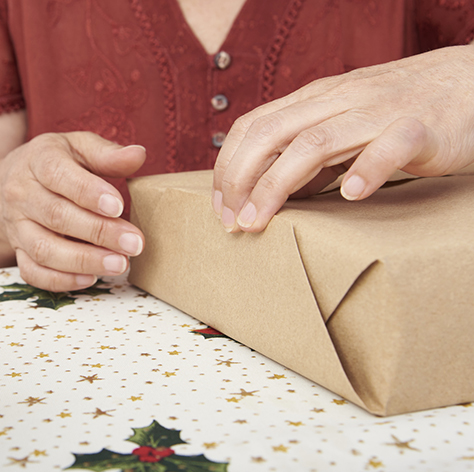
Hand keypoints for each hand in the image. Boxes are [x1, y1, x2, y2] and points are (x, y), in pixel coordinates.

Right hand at [0, 132, 145, 291]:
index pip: (57, 175)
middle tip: (133, 243)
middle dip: (98, 232)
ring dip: (83, 261)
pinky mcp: (17, 251)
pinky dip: (61, 280)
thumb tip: (139, 155)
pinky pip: (33, 272)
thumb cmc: (54, 163)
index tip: (118, 207)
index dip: (88, 192)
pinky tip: (91, 278)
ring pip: (44, 249)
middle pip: (56, 216)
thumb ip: (107, 153)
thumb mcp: (78, 147)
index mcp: (37, 160)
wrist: (8, 183)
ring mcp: (17, 226)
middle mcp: (21, 194)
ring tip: (119, 264)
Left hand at [212, 44, 473, 232]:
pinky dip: (367, 170)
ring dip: (277, 184)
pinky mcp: (422, 127)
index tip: (220, 207)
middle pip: (272, 134)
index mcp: (317, 98)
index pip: (254, 126)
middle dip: (240, 180)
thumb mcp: (344, 123)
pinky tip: (351, 195)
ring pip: (315, 143)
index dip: (227, 166)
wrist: (473, 82)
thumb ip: (309, 150)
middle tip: (232, 222)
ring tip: (259, 221)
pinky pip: (390, 145)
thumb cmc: (403, 111)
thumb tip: (268, 190)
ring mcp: (380, 110)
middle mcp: (341, 100)